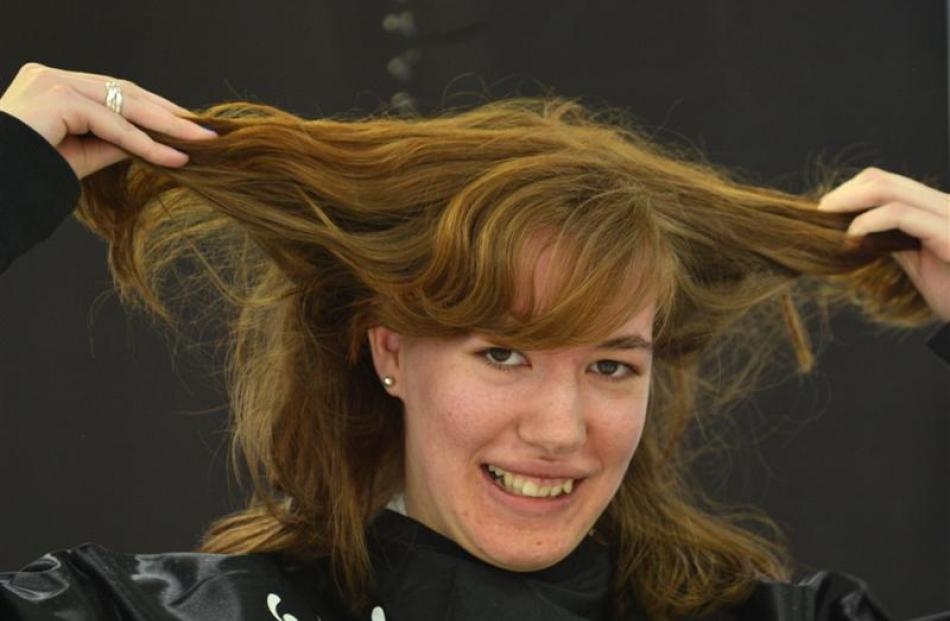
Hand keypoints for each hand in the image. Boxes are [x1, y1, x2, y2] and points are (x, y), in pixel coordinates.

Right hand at [0, 62, 217, 179]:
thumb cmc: (32, 172)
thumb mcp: (84, 154)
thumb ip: (116, 142)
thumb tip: (157, 142)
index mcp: (54, 84)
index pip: (114, 91)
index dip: (153, 108)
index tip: (186, 124)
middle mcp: (52, 77)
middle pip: (124, 92)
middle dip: (168, 113)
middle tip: (205, 130)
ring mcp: (53, 83)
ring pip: (124, 104)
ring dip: (167, 125)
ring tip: (200, 140)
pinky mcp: (57, 98)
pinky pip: (113, 124)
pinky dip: (146, 142)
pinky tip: (173, 156)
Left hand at [818, 167, 949, 321]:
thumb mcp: (917, 261)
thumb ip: (894, 241)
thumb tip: (859, 230)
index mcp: (936, 208)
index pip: (888, 182)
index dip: (852, 190)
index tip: (827, 210)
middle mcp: (944, 205)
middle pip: (884, 180)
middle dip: (845, 192)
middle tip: (819, 212)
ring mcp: (948, 216)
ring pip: (891, 190)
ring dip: (850, 201)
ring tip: (828, 218)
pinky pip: (902, 215)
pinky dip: (869, 221)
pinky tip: (852, 235)